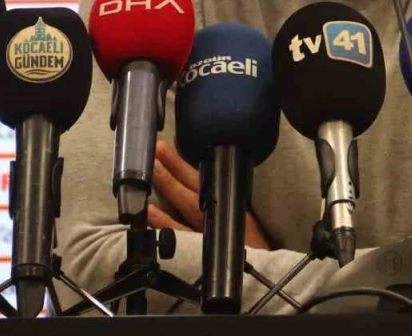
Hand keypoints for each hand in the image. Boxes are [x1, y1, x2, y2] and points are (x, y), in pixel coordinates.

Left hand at [147, 140, 270, 248]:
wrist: (260, 264)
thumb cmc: (250, 241)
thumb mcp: (238, 213)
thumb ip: (220, 199)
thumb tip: (197, 182)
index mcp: (224, 198)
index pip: (200, 176)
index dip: (181, 163)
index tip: (166, 147)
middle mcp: (216, 208)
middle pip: (192, 182)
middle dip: (173, 165)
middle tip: (155, 148)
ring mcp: (207, 225)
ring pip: (185, 200)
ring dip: (168, 183)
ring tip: (152, 168)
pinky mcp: (202, 244)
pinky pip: (179, 231)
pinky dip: (164, 221)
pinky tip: (151, 210)